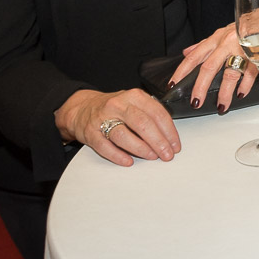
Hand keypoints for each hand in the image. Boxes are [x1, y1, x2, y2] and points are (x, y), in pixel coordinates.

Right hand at [55, 88, 180, 165]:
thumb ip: (150, 114)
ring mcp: (102, 118)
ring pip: (123, 135)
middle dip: (158, 142)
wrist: (83, 108)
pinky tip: (129, 161)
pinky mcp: (90, 132)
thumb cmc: (115, 109)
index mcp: (134, 96)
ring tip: (152, 157)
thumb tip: (170, 136)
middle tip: (167, 155)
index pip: (157, 113)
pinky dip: (118, 155)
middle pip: (142, 124)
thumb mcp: (134, 103)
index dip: (169, 131)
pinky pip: (105, 146)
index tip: (175, 145)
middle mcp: (118, 105)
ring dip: (141, 148)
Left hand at [169, 24, 258, 111]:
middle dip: (201, 87)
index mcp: (216, 39)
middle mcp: (227, 44)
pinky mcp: (258, 55)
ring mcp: (242, 49)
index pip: (194, 57)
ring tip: (221, 106)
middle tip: (195, 102)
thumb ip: (203, 45)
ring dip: (225, 92)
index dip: (182, 71)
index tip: (173, 85)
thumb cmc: (243, 27)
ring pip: (230, 73)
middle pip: (209, 67)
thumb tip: (186, 53)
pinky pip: (250, 73)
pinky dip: (245, 86)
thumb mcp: (221, 33)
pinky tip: (240, 94)